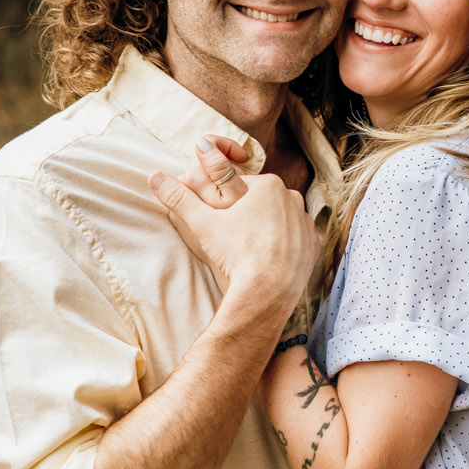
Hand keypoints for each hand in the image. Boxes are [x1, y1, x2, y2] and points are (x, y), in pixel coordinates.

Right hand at [150, 140, 313, 317]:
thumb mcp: (202, 223)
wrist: (265, 292)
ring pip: (281, 221)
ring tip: (250, 250)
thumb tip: (154, 176)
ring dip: (268, 230)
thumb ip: (179, 198)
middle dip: (250, 216)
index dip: (229, 205)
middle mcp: (294, 198)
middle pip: (264, 203)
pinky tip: (270, 259)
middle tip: (234, 238)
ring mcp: (306, 222)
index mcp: (269, 185)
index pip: (243, 188)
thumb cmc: (235, 253)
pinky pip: (297, 241)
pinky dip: (285, 248)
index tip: (223, 223)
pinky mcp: (314, 245)